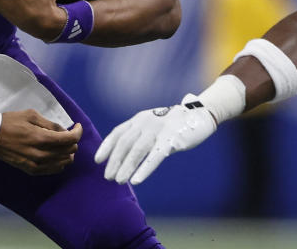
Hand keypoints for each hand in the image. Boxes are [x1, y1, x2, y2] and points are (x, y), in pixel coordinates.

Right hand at [0, 109, 82, 174]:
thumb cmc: (10, 122)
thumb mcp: (31, 115)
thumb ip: (50, 124)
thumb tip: (65, 131)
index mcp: (41, 138)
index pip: (70, 139)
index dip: (78, 132)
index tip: (77, 126)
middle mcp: (40, 154)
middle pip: (69, 151)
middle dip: (73, 141)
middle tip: (67, 133)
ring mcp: (36, 164)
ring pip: (64, 162)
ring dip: (67, 152)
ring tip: (62, 143)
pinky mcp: (31, 170)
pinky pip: (54, 170)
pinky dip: (60, 162)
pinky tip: (56, 154)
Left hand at [94, 97, 216, 184]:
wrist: (199, 115)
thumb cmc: (172, 124)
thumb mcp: (152, 124)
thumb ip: (138, 134)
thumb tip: (121, 154)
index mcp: (139, 119)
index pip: (118, 133)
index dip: (106, 147)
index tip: (97, 161)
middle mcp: (146, 123)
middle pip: (124, 143)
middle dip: (114, 161)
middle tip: (107, 177)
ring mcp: (158, 130)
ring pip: (137, 151)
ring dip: (126, 167)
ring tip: (118, 181)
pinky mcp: (171, 140)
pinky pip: (155, 156)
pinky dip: (144, 169)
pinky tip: (136, 180)